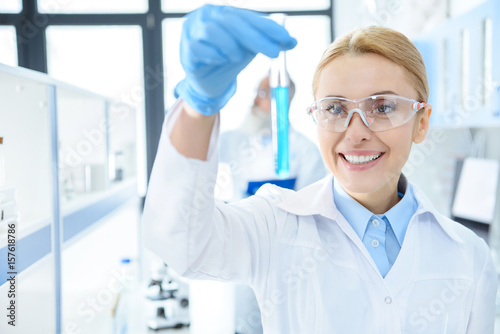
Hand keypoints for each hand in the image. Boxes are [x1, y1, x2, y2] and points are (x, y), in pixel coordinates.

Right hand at [175, 5, 296, 114]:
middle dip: (257, 38)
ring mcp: (193, 29)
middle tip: (275, 53)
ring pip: (213, 31)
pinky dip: (212, 54)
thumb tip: (293, 41)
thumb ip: (268, 42)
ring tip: (237, 58)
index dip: (268, 28)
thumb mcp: (251, 49)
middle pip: (233, 22)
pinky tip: (220, 60)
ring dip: (230, 46)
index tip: (287, 39)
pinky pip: (198, 48)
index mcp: (225, 12)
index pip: (249, 17)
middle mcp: (208, 15)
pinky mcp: (185, 47)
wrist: (208, 82)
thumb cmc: (228, 59)